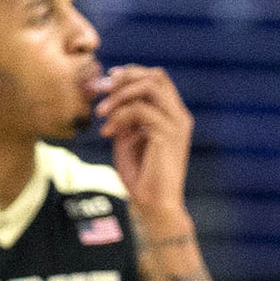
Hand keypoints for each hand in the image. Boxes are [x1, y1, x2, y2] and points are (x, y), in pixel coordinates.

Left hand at [95, 65, 193, 227]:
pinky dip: (119, 117)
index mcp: (173, 116)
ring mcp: (176, 124)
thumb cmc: (143, 177)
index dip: (130, 74)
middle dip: (124, 78)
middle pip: (155, 75)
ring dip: (120, 95)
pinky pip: (139, 110)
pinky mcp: (168, 134)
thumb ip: (125, 118)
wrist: (156, 206)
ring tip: (101, 112)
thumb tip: (112, 97)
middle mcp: (179, 116)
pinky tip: (107, 133)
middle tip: (100, 91)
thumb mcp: (129, 140)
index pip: (156, 78)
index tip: (105, 84)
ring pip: (149, 86)